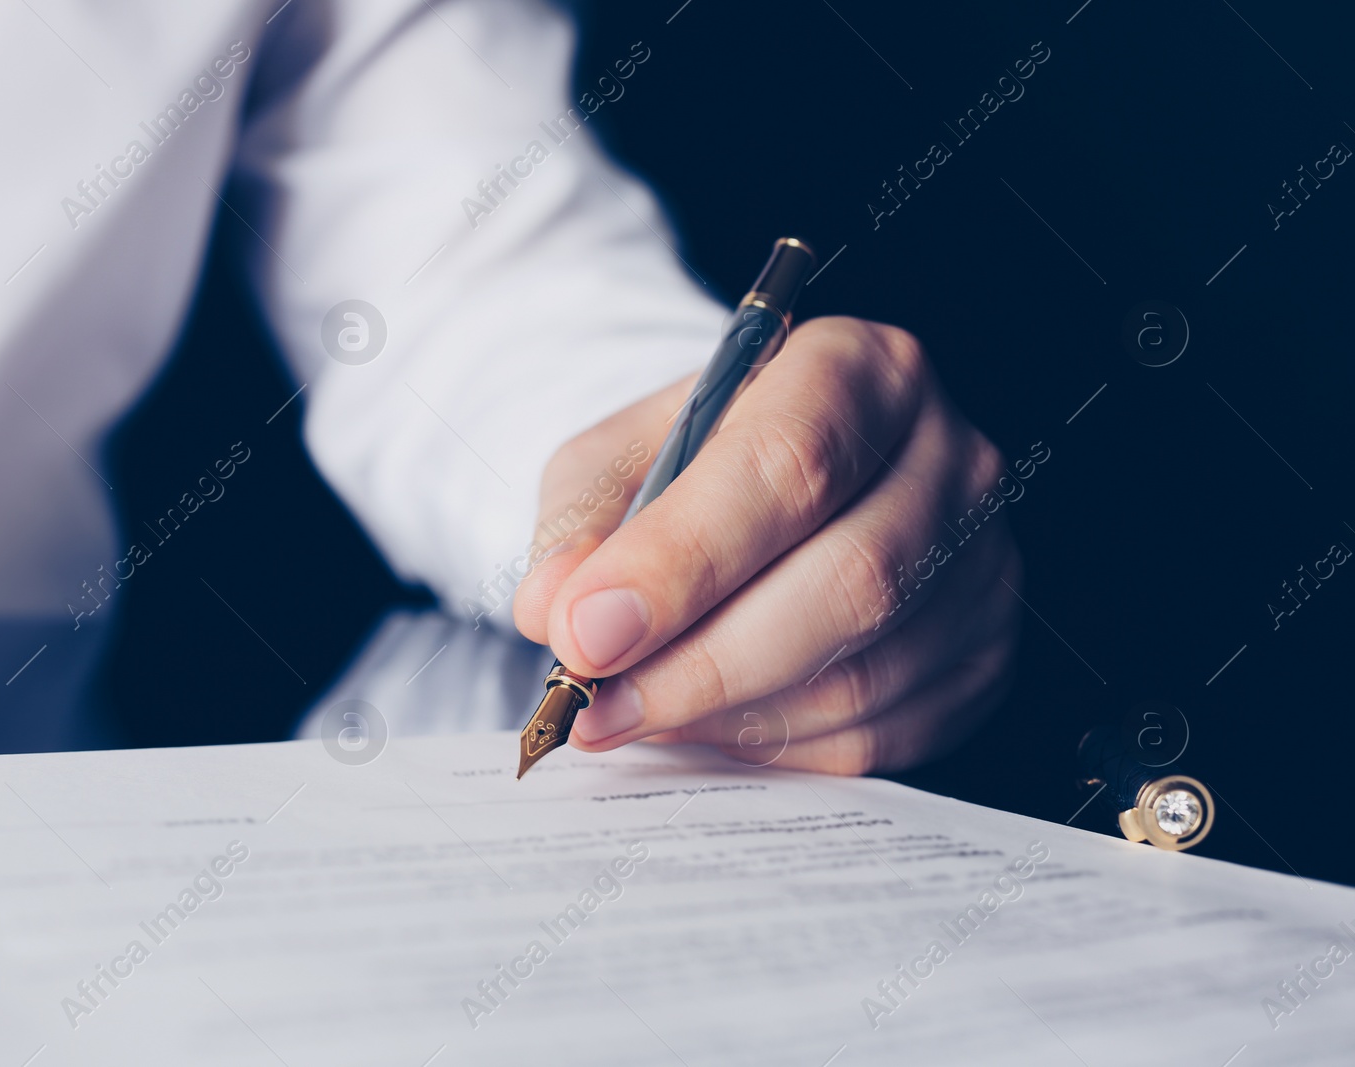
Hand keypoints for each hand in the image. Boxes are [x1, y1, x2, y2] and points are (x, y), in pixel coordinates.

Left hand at [513, 317, 1022, 773]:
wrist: (777, 489)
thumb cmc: (693, 466)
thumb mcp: (616, 459)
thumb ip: (578, 525)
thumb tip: (554, 612)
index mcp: (855, 369)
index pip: (788, 466)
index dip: (681, 563)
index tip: (585, 635)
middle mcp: (944, 455)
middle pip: (849, 580)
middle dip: (701, 664)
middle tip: (595, 707)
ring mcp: (982, 559)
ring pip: (864, 671)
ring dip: (729, 714)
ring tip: (637, 710)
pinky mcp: (984, 651)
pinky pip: (882, 731)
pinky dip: (777, 745)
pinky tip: (711, 720)